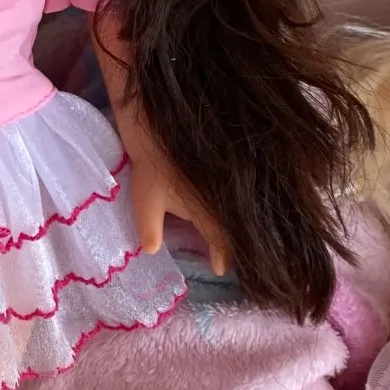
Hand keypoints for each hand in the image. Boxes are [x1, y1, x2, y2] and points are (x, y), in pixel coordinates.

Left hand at [127, 138, 230, 278]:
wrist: (163, 121)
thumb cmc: (152, 163)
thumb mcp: (146, 199)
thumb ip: (150, 228)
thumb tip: (151, 251)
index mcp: (209, 211)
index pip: (222, 242)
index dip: (223, 257)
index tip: (220, 268)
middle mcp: (226, 199)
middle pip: (239, 228)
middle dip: (237, 243)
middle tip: (232, 253)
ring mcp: (232, 181)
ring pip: (243, 211)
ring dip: (239, 224)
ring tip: (236, 233)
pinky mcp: (233, 165)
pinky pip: (242, 192)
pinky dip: (239, 204)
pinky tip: (234, 204)